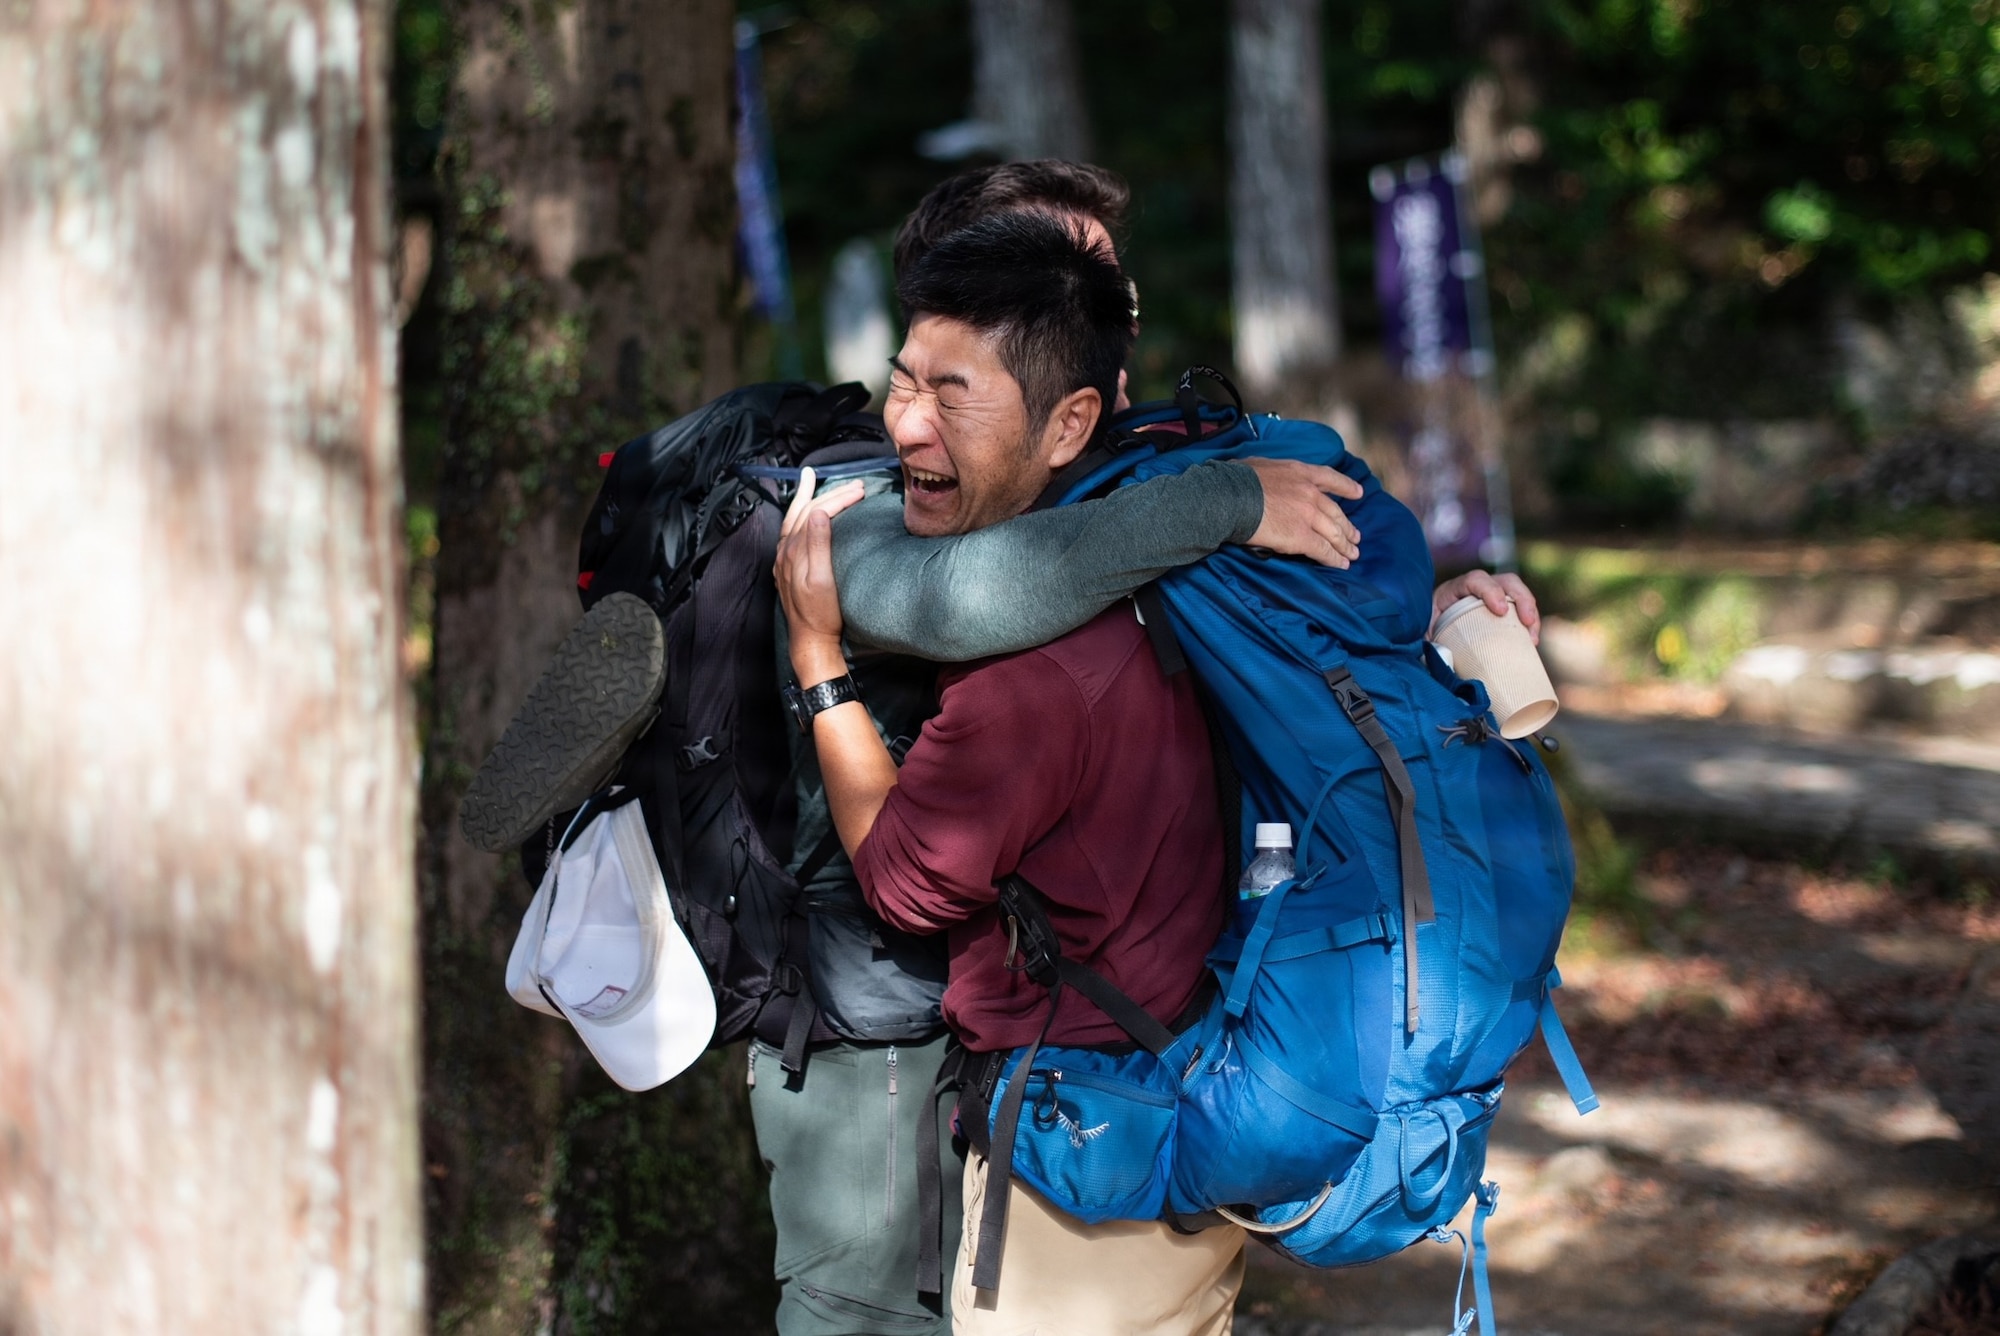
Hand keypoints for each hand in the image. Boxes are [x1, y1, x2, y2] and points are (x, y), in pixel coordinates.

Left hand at [774, 467, 866, 680]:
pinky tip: (804, 515)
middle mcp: (785, 551)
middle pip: (804, 511)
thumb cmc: (821, 614)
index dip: (839, 498)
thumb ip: (818, 545)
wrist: (810, 641)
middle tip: (854, 485)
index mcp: (794, 550)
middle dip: (829, 493)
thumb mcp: (822, 580)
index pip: (816, 512)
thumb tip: (819, 512)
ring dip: (806, 497)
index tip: (861, 491)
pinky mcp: (788, 568)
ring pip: (793, 518)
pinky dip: (798, 515)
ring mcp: (784, 559)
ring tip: (811, 480)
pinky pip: (790, 532)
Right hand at [1240, 458, 1362, 567]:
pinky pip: (1323, 550)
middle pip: (1335, 512)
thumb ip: (1271, 473)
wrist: (1231, 498)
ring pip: (1334, 533)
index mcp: (1299, 472)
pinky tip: (1341, 564)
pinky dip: (1334, 559)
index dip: (1346, 487)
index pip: (1330, 478)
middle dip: (1347, 526)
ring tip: (1352, 554)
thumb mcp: (1259, 465)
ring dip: (1345, 545)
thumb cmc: (1236, 481)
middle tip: (1355, 536)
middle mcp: (1309, 493)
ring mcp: (1308, 515)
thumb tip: (1261, 476)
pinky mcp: (1301, 537)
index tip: (1358, 493)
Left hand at [1432, 570, 1541, 644]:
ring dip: (1530, 613)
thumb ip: (1432, 648)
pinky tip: (1531, 642)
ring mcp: (1489, 599)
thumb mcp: (1422, 639)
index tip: (1501, 611)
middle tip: (1527, 622)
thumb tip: (1447, 660)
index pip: (1474, 579)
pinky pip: (1520, 612)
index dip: (1490, 590)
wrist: (1424, 638)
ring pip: (1517, 594)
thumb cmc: (1422, 636)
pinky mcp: (1499, 613)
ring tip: (1532, 638)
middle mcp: (1474, 590)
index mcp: (1451, 591)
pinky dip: (1529, 624)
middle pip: (1505, 581)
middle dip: (1521, 598)